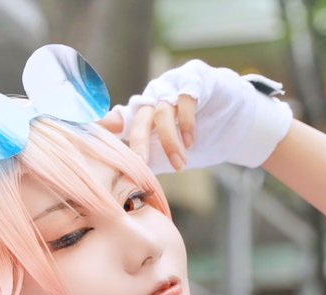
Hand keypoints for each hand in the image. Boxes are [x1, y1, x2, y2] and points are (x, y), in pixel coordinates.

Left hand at [99, 60, 292, 173]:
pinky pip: (185, 98)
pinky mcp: (193, 78)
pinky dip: (186, 122)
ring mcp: (172, 86)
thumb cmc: (195, 141)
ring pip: (162, 112)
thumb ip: (148, 162)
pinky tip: (192, 139)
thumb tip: (124, 184)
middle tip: (141, 164)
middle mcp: (152, 98)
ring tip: (180, 164)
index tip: (91, 130)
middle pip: (139, 119)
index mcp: (141, 115)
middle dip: (140, 143)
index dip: (105, 123)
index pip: (118, 118)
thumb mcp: (168, 156)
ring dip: (171, 141)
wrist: (233, 123)